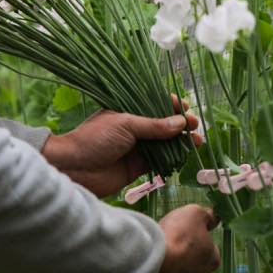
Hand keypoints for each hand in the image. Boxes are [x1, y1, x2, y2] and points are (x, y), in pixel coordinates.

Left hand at [42, 95, 201, 197]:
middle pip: (163, 124)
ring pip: (164, 143)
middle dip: (181, 124)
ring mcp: (136, 147)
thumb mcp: (126, 125)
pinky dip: (173, 159)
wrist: (75, 169)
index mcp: (127, 110)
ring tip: (197, 142)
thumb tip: (181, 122)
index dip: (171, 105)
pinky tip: (185, 156)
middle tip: (195, 126)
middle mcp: (133, 128)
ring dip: (181, 142)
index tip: (185, 107)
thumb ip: (155, 126)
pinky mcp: (138, 167)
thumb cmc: (95, 139)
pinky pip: (160, 161)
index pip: (154, 104)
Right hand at [141, 205, 220, 272]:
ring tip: (159, 252)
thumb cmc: (178, 236)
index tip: (187, 231)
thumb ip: (206, 216)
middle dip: (185, 253)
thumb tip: (214, 217)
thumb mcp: (195, 213)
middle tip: (171, 241)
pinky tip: (151, 264)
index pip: (210, 247)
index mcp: (213, 260)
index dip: (199, 237)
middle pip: (195, 262)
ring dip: (172, 265)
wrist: (154, 264)